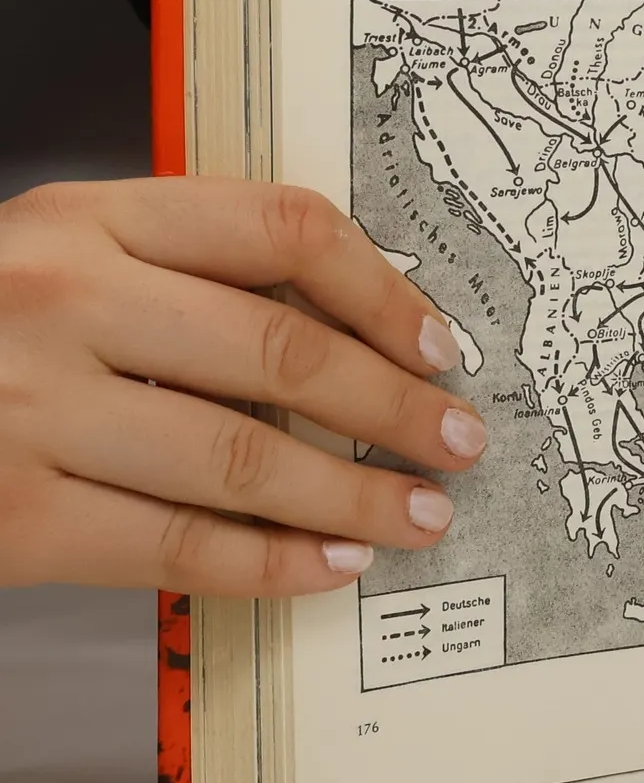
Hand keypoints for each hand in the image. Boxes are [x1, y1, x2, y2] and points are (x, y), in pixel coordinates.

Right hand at [0, 178, 487, 595]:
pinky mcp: (16, 518)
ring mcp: (32, 412)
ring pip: (244, 460)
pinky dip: (272, 563)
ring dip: (353, 495)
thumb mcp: (65, 256)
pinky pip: (178, 548)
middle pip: (283, 352)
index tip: (440, 342)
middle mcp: (63, 301)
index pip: (280, 229)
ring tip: (419, 514)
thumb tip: (357, 329)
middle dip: (396, 407)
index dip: (383, 291)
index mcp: (88, 216)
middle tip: (459, 440)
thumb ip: (185, 272)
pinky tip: (329, 566)